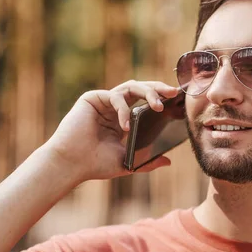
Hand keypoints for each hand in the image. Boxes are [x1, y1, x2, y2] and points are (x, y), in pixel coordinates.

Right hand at [44, 80, 179, 181]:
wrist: (71, 165)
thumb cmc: (96, 165)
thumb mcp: (128, 164)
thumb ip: (147, 162)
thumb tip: (168, 161)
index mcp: (123, 119)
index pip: (146, 102)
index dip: (162, 99)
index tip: (179, 101)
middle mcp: (115, 107)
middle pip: (141, 89)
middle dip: (159, 89)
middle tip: (174, 93)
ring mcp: (104, 101)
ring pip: (131, 87)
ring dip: (148, 93)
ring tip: (158, 106)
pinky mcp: (93, 98)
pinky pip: (115, 97)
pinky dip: (124, 111)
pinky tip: (125, 127)